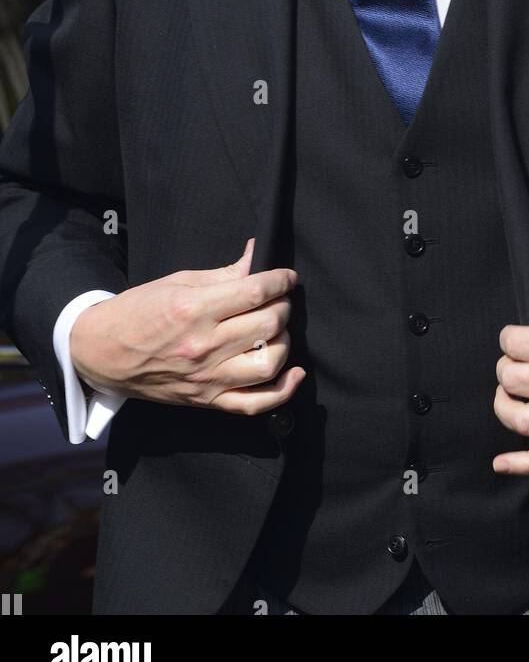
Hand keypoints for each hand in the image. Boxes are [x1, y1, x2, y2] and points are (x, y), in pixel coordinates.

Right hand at [69, 238, 305, 415]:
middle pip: (268, 324)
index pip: (255, 292)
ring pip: (269, 362)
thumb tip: (255, 257)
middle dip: (283, 306)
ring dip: (283, 340)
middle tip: (278, 299)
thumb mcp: (176, 282)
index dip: (281, 280)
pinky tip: (294, 372)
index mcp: (193, 309)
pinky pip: (255, 404)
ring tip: (275, 328)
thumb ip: (222, 274)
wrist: (101, 353)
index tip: (287, 277)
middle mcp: (203, 346)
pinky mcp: (207, 401)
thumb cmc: (137, 311)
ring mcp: (207, 378)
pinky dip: (283, 391)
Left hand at [492, 295, 528, 473]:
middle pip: (513, 377)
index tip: (518, 334)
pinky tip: (501, 463)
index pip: (516, 344)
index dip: (511, 336)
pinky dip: (524, 464)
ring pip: (522, 418)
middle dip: (508, 364)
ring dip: (505, 403)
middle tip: (519, 357)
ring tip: (510, 391)